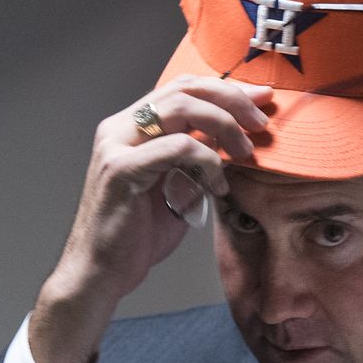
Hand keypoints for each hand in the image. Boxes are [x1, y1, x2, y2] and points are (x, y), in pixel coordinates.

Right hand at [30, 76, 273, 362]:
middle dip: (231, 99)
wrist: (102, 273)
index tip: (261, 101)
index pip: (182, 88)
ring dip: (223, 125)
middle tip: (260, 123)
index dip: (225, 90)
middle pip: (183, 88)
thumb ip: (196, 160)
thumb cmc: (138, 236)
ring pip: (181, 107)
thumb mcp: (176, 187)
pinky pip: (177, 146)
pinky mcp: (121, 169)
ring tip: (244, 153)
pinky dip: (207, 161)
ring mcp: (116, 145)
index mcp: (130, 127)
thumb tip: (230, 140)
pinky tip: (217, 186)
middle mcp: (119, 128)